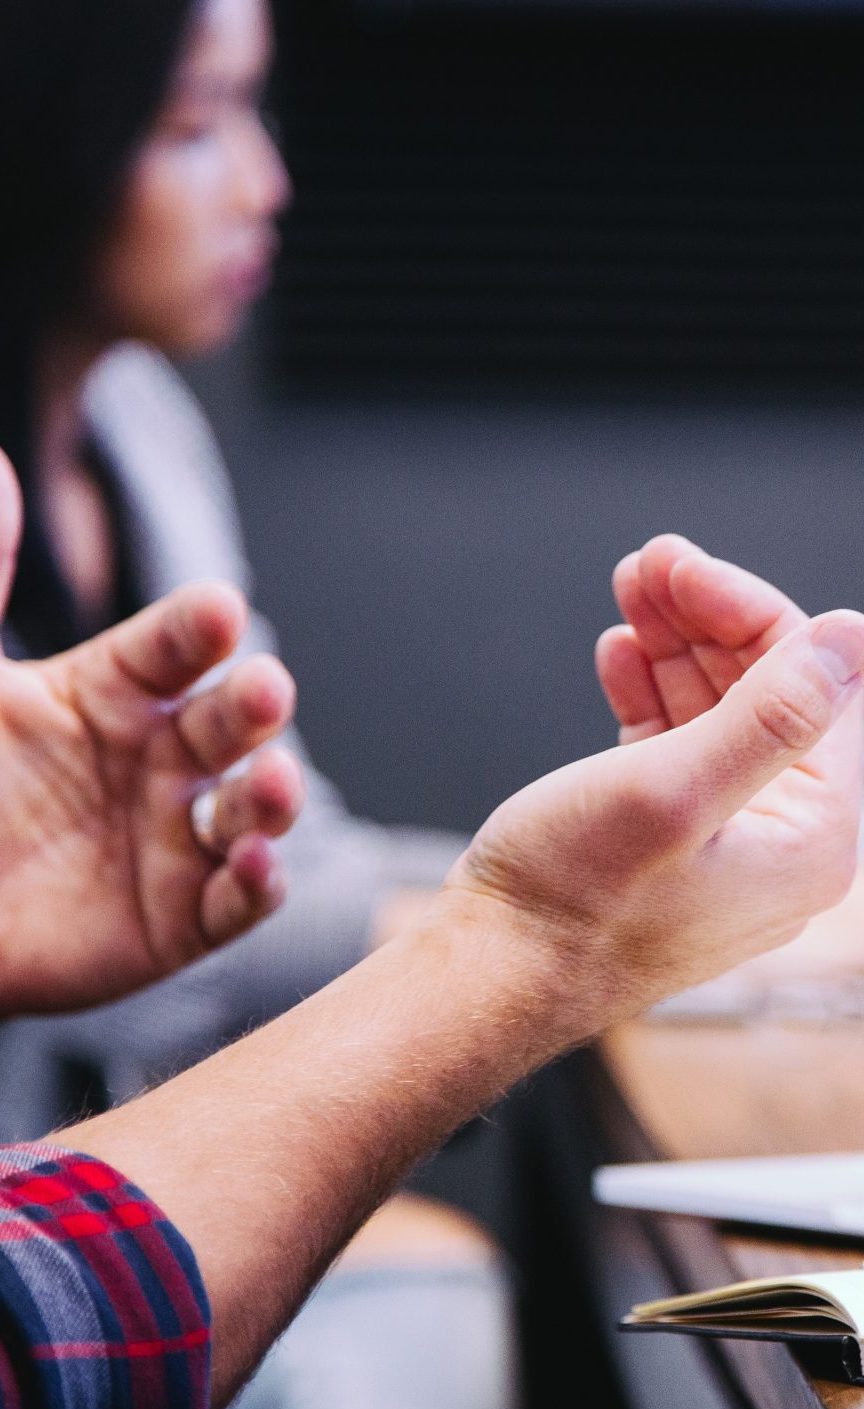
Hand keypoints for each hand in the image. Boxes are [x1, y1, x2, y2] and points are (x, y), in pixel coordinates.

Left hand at [0, 455, 303, 1012]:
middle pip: (231, 724)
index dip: (199, 631)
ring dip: (276, 797)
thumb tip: (2, 471)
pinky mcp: (179, 922)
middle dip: (257, 707)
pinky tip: (255, 865)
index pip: (173, 649)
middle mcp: (156, 761)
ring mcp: (174, 842)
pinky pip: (235, 903)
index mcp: (109, 694)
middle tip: (267, 688)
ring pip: (251, 811)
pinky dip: (258, 886)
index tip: (218, 610)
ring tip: (274, 785)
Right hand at [437, 536, 863, 1039]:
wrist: (489, 980)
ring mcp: (730, 848)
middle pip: (770, 696)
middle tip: (649, 562)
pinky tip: (621, 655)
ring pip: (721, 716)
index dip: (750, 613)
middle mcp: (786, 847)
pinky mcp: (674, 847)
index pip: (816, 689)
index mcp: (814, 840)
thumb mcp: (675, 790)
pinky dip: (654, 696)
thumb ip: (773, 713)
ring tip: (630, 591)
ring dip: (677, 648)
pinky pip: (682, 751)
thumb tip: (857, 635)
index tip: (681, 565)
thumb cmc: (573, 902)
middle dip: (709, 621)